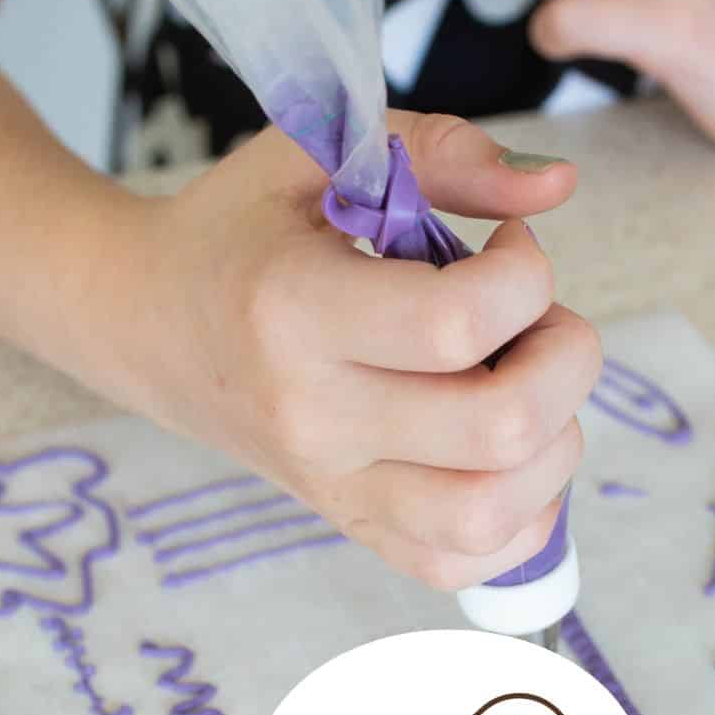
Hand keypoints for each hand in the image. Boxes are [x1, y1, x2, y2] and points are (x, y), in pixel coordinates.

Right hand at [106, 113, 600, 589]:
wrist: (149, 325)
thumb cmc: (241, 231)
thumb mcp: (317, 155)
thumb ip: (442, 151)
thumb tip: (557, 186)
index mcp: (295, 312)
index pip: (459, 324)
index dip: (526, 274)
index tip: (508, 244)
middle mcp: (315, 418)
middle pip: (502, 428)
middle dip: (565, 359)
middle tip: (536, 320)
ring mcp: (334, 487)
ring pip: (493, 513)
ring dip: (553, 444)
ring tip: (525, 385)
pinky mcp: (353, 527)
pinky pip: (462, 564)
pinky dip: (520, 518)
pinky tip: (506, 452)